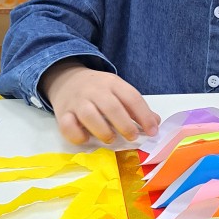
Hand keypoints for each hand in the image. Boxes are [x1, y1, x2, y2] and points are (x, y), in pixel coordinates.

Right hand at [40, 62, 159, 145]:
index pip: (131, 97)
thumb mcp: (118, 91)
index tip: (152, 131)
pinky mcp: (63, 113)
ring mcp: (77, 102)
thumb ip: (135, 107)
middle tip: (132, 137)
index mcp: (112, 83)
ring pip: (89, 116)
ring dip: (103, 131)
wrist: (66, 79)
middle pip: (111, 107)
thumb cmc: (98, 90)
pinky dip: (78, 136)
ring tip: (111, 139)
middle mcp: (94, 90)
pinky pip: (68, 126)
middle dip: (125, 125)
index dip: (144, 116)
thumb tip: (155, 123)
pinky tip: (87, 138)